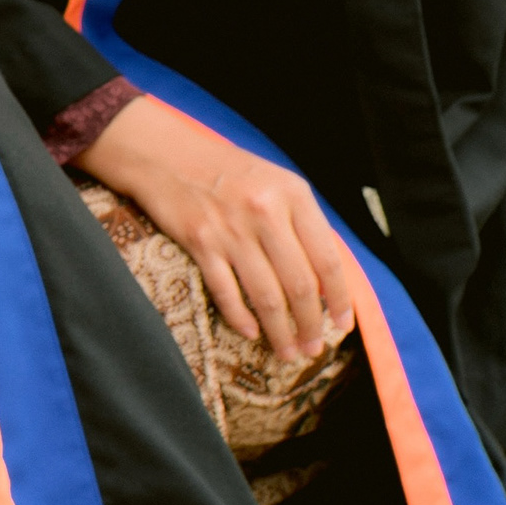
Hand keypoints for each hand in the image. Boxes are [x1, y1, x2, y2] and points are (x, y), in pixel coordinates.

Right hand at [79, 97, 356, 361]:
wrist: (164, 153)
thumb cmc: (227, 171)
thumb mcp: (275, 183)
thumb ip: (301, 223)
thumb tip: (325, 280)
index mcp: (293, 195)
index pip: (328, 259)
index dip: (338, 299)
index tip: (341, 325)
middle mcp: (265, 211)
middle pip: (298, 284)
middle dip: (309, 325)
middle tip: (312, 349)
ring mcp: (231, 227)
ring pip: (265, 294)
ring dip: (279, 331)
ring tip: (286, 352)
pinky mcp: (199, 240)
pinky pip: (226, 291)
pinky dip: (240, 317)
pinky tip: (249, 332)